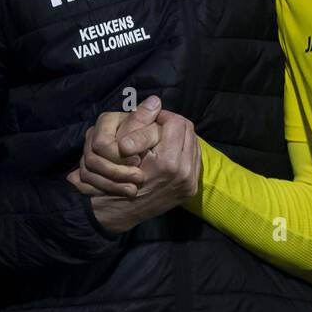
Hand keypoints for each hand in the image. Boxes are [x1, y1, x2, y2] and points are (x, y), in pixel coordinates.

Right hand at [68, 106, 200, 233]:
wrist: (118, 212)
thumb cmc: (116, 175)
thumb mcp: (123, 146)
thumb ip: (141, 122)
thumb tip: (156, 100)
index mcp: (168, 161)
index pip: (177, 122)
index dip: (163, 116)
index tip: (152, 119)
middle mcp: (184, 173)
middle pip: (189, 131)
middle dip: (173, 124)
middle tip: (158, 126)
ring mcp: (189, 183)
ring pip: (194, 143)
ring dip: (180, 136)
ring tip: (163, 138)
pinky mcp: (190, 189)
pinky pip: (194, 159)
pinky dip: (184, 150)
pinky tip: (170, 151)